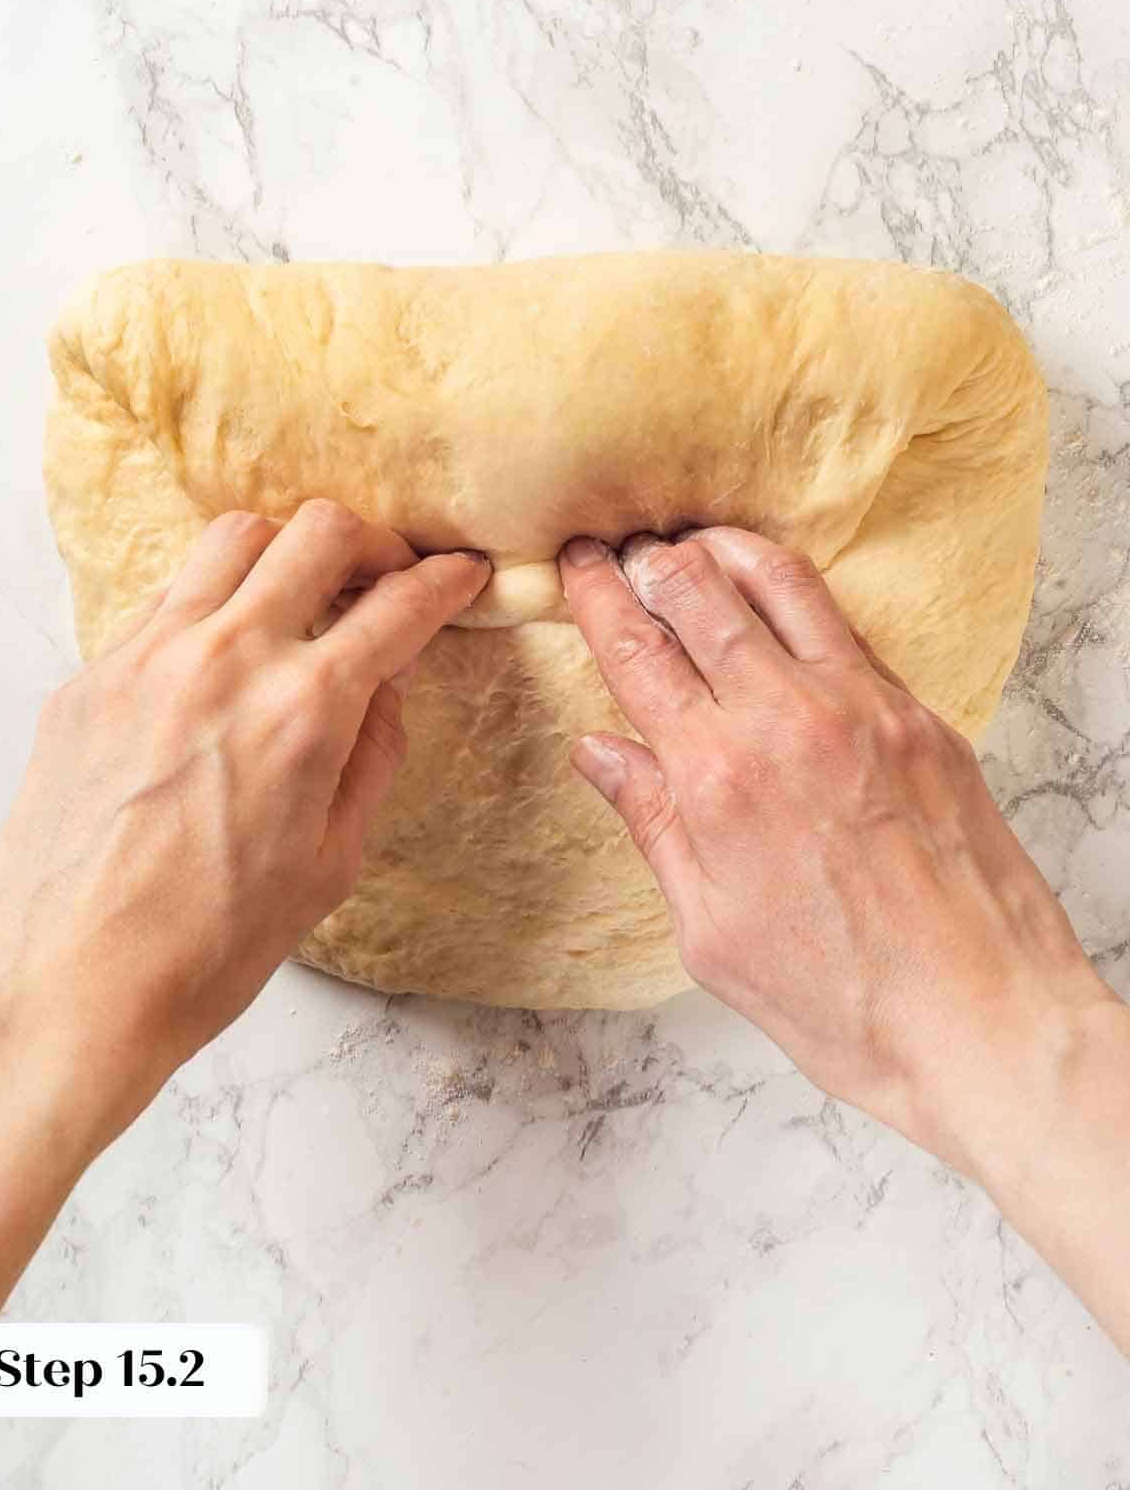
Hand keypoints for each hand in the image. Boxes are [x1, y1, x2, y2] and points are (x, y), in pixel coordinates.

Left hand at [0, 500, 488, 1143]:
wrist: (70, 986)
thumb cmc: (208, 948)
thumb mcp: (331, 864)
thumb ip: (371, 757)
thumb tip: (384, 689)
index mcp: (304, 711)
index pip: (397, 607)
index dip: (445, 581)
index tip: (461, 574)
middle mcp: (226, 659)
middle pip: (317, 533)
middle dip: (371, 541)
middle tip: (386, 574)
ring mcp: (147, 657)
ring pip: (233, 540)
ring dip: (286, 552)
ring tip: (301, 597)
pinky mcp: (90, 676)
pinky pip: (166, 600)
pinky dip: (214, 603)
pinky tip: (222, 658)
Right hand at [559, 527, 1117, 1168]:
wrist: (981, 1019)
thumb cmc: (841, 1000)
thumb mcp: (711, 931)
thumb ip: (654, 825)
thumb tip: (600, 751)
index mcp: (715, 779)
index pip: (637, 655)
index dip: (597, 598)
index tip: (577, 564)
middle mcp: (784, 721)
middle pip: (698, 598)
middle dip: (648, 561)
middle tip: (621, 544)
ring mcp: (860, 708)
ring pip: (777, 587)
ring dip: (721, 551)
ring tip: (691, 540)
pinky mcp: (918, 716)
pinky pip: (844, 627)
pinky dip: (795, 591)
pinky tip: (777, 593)